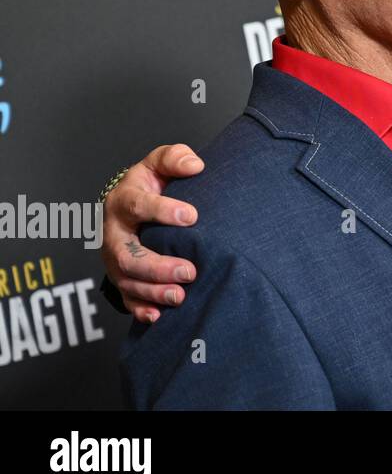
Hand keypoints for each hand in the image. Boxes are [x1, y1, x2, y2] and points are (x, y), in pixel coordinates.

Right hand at [103, 144, 203, 322]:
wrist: (133, 205)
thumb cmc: (152, 183)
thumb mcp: (160, 163)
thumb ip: (175, 158)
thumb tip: (196, 165)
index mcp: (123, 200)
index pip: (137, 206)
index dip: (162, 211)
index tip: (192, 216)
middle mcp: (114, 232)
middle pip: (127, 254)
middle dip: (157, 266)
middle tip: (190, 271)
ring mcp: (115, 258)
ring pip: (126, 280)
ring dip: (152, 290)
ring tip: (181, 295)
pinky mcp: (122, 277)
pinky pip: (126, 298)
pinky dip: (141, 309)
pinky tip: (158, 316)